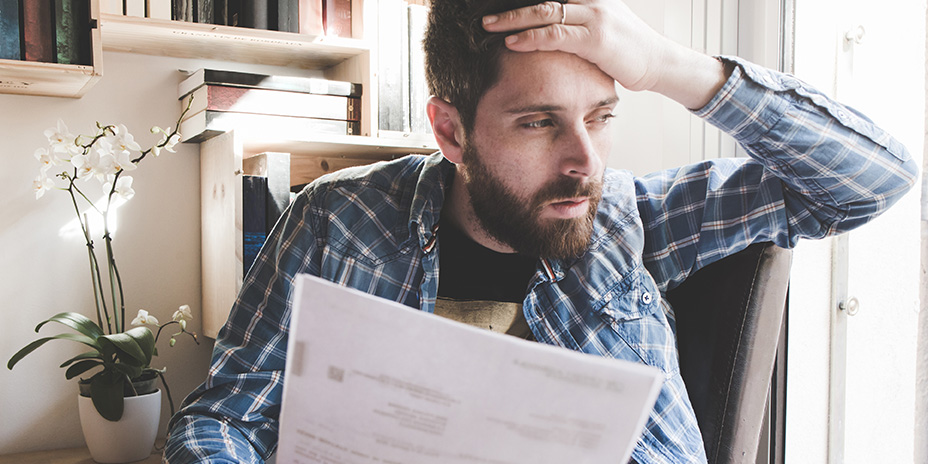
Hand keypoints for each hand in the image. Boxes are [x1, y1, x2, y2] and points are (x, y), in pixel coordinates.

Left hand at [482, 0, 728, 108]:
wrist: (658, 62)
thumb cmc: (626, 48)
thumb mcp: (599, 24)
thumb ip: (575, 18)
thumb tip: (548, 21)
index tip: (498, 0)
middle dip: (511, 5)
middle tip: (484, 12)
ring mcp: (594, 15)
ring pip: (544, 12)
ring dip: (512, 19)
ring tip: (488, 26)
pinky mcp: (596, 38)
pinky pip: (555, 35)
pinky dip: (531, 38)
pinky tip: (513, 41)